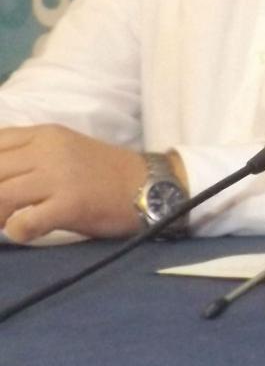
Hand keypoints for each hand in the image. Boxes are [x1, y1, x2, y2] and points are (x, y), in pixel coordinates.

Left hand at [0, 125, 149, 241]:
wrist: (149, 185)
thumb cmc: (102, 174)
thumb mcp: (61, 151)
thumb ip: (25, 156)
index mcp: (43, 135)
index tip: (1, 185)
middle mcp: (48, 150)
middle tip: (3, 210)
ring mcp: (61, 176)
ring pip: (0, 195)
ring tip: (8, 222)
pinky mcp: (72, 203)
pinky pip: (24, 222)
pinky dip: (17, 230)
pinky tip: (27, 230)